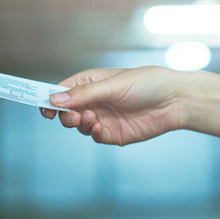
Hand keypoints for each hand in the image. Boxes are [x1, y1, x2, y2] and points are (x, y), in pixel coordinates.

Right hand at [40, 66, 185, 145]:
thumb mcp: (114, 84)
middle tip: (70, 115)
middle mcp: (95, 100)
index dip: (50, 97)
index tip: (43, 106)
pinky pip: (94, 136)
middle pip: (67, 110)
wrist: (176, 100)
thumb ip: (85, 93)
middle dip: (64, 114)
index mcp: (92, 82)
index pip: (63, 90)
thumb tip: (55, 99)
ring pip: (78, 125)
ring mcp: (103, 117)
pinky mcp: (113, 133)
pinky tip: (96, 127)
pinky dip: (91, 133)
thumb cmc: (148, 83)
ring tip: (90, 118)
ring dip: (78, 123)